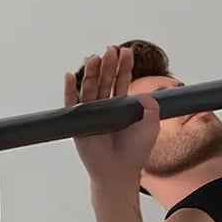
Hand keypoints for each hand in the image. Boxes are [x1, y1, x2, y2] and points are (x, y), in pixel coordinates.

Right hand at [65, 45, 161, 186]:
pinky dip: (70, 89)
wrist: (119, 171)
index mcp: (121, 107)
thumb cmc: (135, 152)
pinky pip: (72, 103)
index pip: (122, 82)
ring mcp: (91, 113)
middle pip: (106, 81)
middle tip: (112, 50)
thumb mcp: (151, 126)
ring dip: (92, 72)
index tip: (127, 52)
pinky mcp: (79, 122)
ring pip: (91, 88)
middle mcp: (105, 107)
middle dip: (109, 65)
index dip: (124, 67)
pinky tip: (71, 75)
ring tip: (96, 58)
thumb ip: (151, 107)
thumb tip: (143, 93)